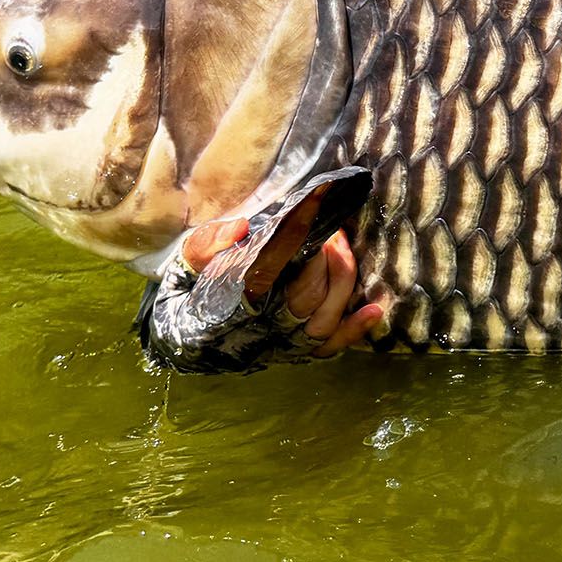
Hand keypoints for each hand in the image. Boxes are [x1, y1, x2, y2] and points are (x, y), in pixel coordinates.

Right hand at [181, 220, 382, 357]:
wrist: (186, 334)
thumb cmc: (193, 286)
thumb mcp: (191, 258)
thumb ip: (210, 242)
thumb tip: (241, 227)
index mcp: (236, 299)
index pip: (275, 268)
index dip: (300, 240)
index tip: (317, 211)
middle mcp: (265, 325)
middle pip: (309, 295)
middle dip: (326, 258)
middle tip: (330, 229)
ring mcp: (284, 341)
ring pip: (325, 317)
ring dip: (342, 279)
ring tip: (341, 247)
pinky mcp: (296, 350)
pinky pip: (330, 346)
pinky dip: (355, 329)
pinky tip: (375, 309)